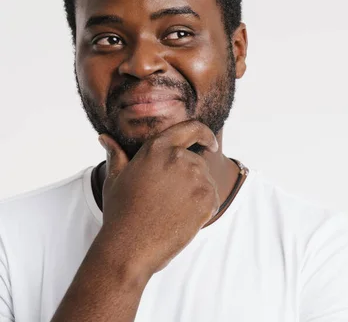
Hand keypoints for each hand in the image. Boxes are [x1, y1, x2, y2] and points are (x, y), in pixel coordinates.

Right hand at [96, 120, 219, 275]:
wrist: (130, 247)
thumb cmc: (120, 213)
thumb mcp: (115, 180)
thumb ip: (117, 155)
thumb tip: (105, 137)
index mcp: (158, 148)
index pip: (192, 128)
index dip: (205, 134)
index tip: (211, 144)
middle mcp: (180, 158)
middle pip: (198, 161)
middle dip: (190, 177)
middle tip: (169, 200)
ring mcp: (196, 178)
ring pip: (206, 181)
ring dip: (196, 193)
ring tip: (171, 210)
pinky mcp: (208, 199)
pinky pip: (212, 199)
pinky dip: (203, 209)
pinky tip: (182, 219)